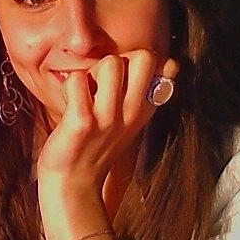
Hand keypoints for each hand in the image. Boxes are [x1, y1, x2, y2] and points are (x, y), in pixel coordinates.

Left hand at [37, 49, 178, 194]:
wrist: (73, 183)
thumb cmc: (94, 144)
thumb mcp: (125, 119)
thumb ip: (134, 91)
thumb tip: (138, 57)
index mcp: (146, 109)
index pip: (169, 66)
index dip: (146, 61)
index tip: (126, 77)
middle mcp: (133, 112)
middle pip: (144, 56)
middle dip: (121, 58)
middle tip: (103, 81)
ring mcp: (108, 118)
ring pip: (110, 63)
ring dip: (92, 72)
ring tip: (85, 93)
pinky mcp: (82, 122)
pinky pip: (77, 80)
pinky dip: (70, 85)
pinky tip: (70, 104)